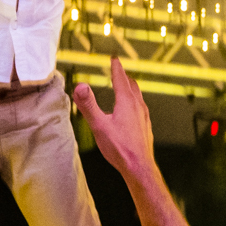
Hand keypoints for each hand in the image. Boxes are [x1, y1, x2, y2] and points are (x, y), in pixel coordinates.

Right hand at [72, 57, 158, 183]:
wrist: (139, 167)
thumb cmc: (120, 148)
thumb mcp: (99, 126)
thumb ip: (88, 105)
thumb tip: (80, 86)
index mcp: (126, 102)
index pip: (121, 79)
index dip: (116, 67)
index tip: (114, 58)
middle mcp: (138, 107)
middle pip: (132, 85)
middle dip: (124, 76)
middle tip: (119, 70)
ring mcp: (144, 117)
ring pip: (138, 97)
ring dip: (131, 88)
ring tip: (126, 86)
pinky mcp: (146, 127)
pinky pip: (141, 109)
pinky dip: (135, 102)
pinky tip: (132, 111)